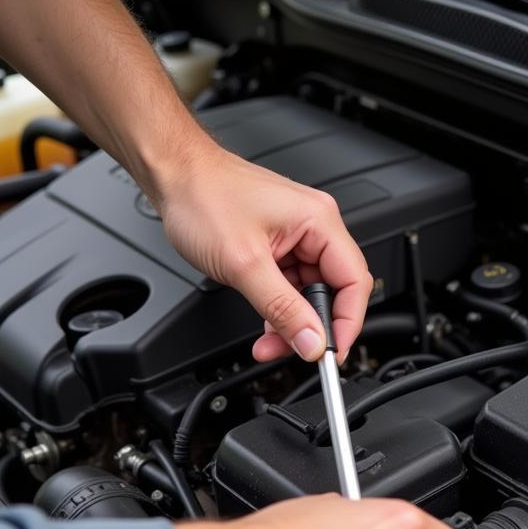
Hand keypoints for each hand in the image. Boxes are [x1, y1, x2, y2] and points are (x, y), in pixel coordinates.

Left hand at [147, 137, 371, 363]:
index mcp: (320, 221)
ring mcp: (297, 236)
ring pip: (310, 294)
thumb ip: (282, 308)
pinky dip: (280, 309)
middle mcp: (315, 227)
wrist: (174, 175)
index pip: (354, 282)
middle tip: (295, 351)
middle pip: (334, 291)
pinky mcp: (279, 245)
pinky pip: (291, 286)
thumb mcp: (244, 264)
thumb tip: (313, 342)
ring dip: (293, 322)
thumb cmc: (204, 198)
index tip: (331, 352)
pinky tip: (265, 322)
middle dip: (315, 327)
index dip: (347, 323)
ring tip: (269, 342)